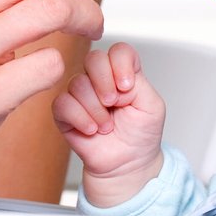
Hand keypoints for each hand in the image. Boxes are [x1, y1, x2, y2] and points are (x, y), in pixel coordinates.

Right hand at [52, 41, 165, 205]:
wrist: (127, 165)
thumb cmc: (141, 135)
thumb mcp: (152, 106)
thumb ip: (139, 82)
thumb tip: (116, 75)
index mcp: (121, 72)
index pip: (118, 51)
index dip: (120, 64)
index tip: (127, 86)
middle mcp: (99, 79)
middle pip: (94, 59)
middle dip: (105, 83)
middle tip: (114, 103)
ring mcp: (80, 94)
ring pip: (78, 83)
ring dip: (96, 109)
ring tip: (106, 126)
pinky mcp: (64, 111)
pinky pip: (62, 103)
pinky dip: (80, 118)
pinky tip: (91, 129)